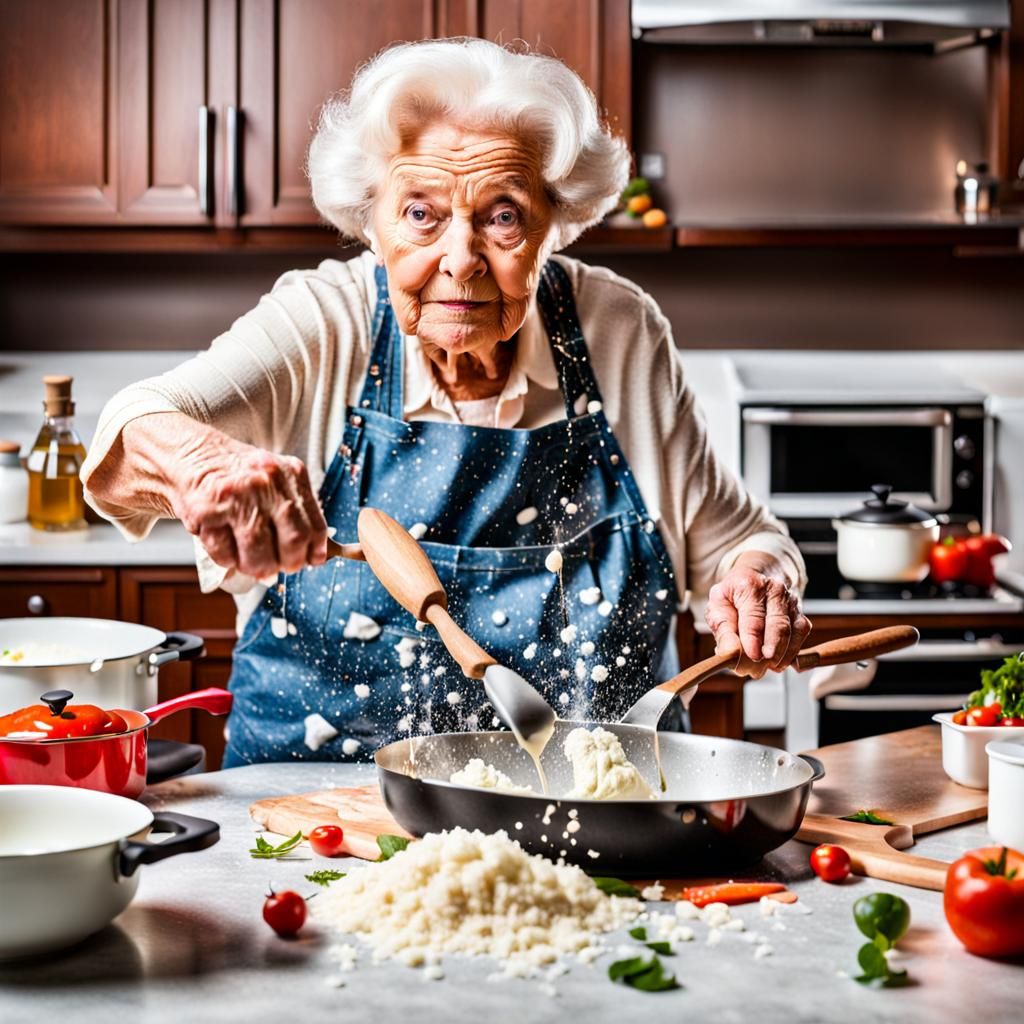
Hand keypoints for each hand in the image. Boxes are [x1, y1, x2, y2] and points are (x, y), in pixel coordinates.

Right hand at [170, 429, 327, 577]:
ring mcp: (236, 496)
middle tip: (278, 567)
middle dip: (288, 564)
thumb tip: (314, 553)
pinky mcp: (206, 511)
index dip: (314, 551)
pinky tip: (227, 547)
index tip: (310, 560)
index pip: (315, 526)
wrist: (190, 454)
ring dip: (256, 568)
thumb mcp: (274, 481)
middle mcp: (266, 483)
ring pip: (259, 554)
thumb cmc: (237, 475)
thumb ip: (295, 511)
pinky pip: (224, 554)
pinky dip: (228, 561)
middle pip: (293, 541)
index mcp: (290, 475)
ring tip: (251, 563)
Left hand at [704, 561, 811, 679]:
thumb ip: (723, 630)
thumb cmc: (734, 595)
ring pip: (793, 632)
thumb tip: (729, 653)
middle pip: (778, 626)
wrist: (757, 578)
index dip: (753, 640)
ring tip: (766, 667)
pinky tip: (779, 662)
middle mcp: (775, 591)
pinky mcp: (800, 614)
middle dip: (770, 652)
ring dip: (782, 655)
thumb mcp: (717, 607)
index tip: (752, 657)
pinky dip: (792, 653)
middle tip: (757, 670)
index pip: (754, 617)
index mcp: (750, 586)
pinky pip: (801, 636)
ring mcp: (791, 602)